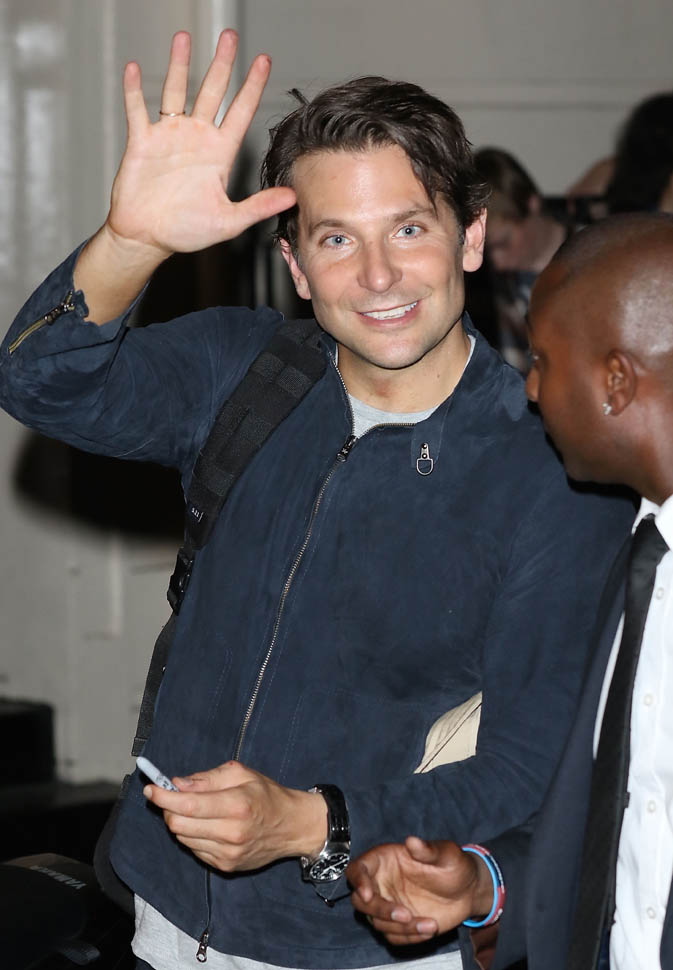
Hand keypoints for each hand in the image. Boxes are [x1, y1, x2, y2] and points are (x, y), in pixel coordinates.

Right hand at [107, 29, 294, 258]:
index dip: (252, 87)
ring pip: (175, 91)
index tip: (264, 61)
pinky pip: (137, 110)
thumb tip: (292, 197)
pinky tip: (133, 68)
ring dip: (179, 65)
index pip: (241, 112)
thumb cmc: (186, 232)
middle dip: (221, 64)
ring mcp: (169, 136)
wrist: (147, 238)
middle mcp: (196, 138)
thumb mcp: (228, 221)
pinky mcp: (142, 142)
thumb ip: (259, 207)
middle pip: (212, 92)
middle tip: (229, 36)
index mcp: (219, 154)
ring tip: (183, 37)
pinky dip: (134, 90)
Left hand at [143, 760, 325, 871]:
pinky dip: (192, 836)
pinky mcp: (226, 866)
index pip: (188, 804)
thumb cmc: (266, 794)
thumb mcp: (241, 774)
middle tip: (170, 796)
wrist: (292, 826)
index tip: (151, 789)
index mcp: (236, 804)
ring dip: (179, 822)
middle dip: (168, 808)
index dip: (164, 796)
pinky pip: (195, 850)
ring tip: (193, 809)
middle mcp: (231, 833)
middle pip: (179, 825)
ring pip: (183, 839)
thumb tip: (177, 783)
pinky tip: (206, 825)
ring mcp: (228, 854)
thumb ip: (207, 778)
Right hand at [347, 836, 491, 945]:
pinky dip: (409, 937)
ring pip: (377, 923)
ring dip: (401, 927)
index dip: (358, 881)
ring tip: (430, 924)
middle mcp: (381, 884)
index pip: (358, 869)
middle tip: (406, 914)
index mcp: (384, 860)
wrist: (467, 889)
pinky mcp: (398, 924)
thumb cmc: (453, 864)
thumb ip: (427, 849)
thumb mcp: (445, 853)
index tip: (368, 893)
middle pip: (360, 901)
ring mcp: (388, 905)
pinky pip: (394, 937)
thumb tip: (412, 841)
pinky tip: (429, 929)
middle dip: (380, 910)